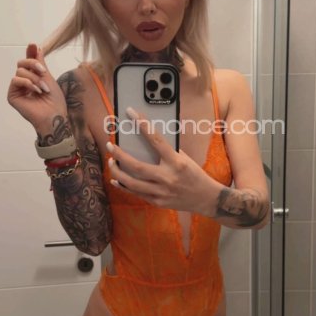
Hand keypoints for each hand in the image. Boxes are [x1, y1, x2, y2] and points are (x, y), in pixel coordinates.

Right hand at [7, 43, 67, 131]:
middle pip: (22, 64)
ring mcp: (18, 89)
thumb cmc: (55, 100)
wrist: (54, 115)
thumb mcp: (48, 77)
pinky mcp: (12, 96)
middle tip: (43, 71)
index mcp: (33, 78)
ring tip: (43, 89)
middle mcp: (24, 82)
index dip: (30, 53)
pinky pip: (15, 80)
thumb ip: (40, 63)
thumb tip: (36, 47)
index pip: (29, 62)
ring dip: (34, 78)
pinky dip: (27, 83)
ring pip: (20, 71)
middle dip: (33, 64)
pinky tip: (36, 91)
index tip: (33, 44)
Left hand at [106, 108, 222, 215]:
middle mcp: (167, 178)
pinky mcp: (157, 202)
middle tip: (110, 145)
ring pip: (132, 182)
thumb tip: (146, 140)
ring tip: (110, 161)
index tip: (131, 113)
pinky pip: (135, 193)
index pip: (156, 140)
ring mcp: (161, 192)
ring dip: (117, 171)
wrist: (206, 198)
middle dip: (119, 155)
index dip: (142, 125)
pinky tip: (116, 178)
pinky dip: (123, 185)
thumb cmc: (194, 174)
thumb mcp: (185, 159)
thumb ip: (167, 151)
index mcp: (176, 162)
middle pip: (136, 166)